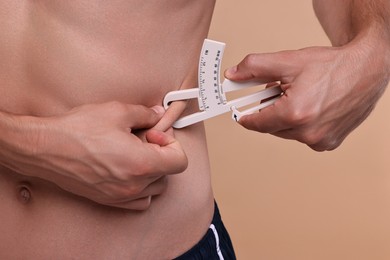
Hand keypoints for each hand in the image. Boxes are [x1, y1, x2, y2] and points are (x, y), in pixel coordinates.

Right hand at [9, 101, 187, 208]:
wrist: (45, 148)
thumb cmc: (78, 130)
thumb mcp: (117, 112)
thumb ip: (145, 114)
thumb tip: (159, 115)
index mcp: (141, 163)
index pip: (179, 161)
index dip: (173, 144)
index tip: (156, 134)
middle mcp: (134, 185)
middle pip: (168, 173)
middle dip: (163, 154)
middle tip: (146, 139)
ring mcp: (121, 196)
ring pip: (156, 188)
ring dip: (154, 171)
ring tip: (137, 154)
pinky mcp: (110, 200)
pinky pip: (140, 201)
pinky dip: (143, 188)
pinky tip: (131, 171)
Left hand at [225, 39, 388, 150]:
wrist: (367, 69)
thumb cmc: (332, 66)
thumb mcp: (288, 61)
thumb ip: (255, 67)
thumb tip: (232, 74)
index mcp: (295, 114)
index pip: (257, 123)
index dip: (245, 116)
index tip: (239, 114)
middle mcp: (308, 132)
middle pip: (271, 127)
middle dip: (270, 111)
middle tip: (277, 92)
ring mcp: (320, 141)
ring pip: (287, 133)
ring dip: (285, 118)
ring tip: (298, 96)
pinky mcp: (329, 143)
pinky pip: (303, 136)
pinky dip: (301, 124)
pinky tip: (311, 107)